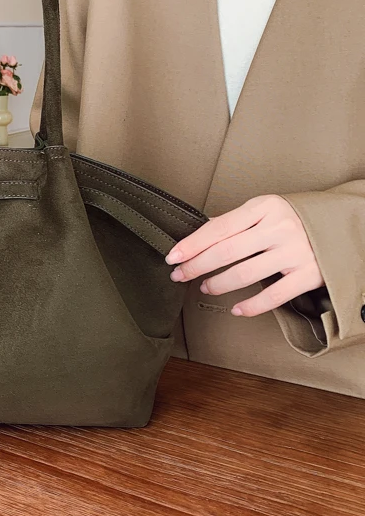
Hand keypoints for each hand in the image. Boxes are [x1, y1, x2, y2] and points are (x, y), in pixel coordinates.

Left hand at [165, 194, 324, 316]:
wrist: (342, 225)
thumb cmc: (293, 218)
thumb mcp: (264, 210)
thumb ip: (234, 221)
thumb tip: (199, 232)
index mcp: (263, 207)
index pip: (218, 228)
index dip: (192, 244)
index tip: (172, 256)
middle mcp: (278, 228)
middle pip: (226, 251)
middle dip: (197, 266)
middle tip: (180, 275)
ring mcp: (295, 252)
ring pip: (245, 274)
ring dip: (218, 284)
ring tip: (205, 287)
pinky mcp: (309, 275)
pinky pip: (273, 296)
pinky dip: (251, 306)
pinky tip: (236, 308)